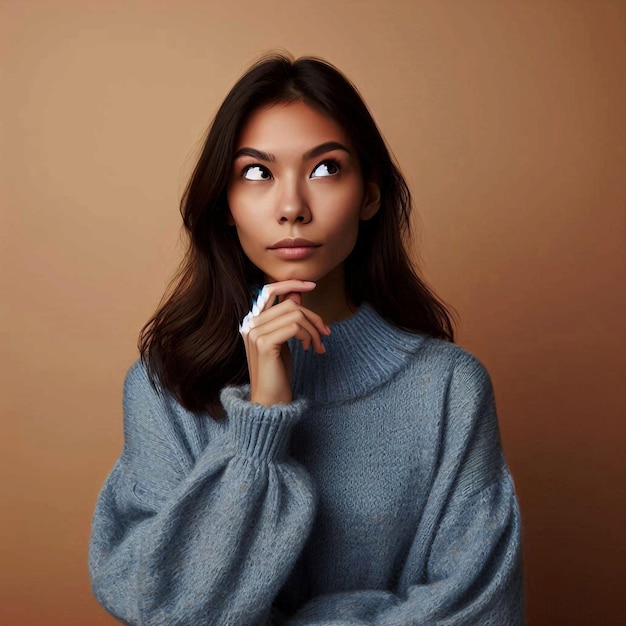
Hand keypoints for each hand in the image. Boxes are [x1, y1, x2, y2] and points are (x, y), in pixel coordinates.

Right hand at [239, 280, 330, 405]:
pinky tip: (309, 349)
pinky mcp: (264, 343)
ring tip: (318, 345)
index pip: (269, 290)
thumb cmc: (277, 372)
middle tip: (325, 333)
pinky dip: (308, 335)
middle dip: (313, 317)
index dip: (291, 283)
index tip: (312, 285)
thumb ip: (287, 317)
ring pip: (295, 314)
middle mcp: (250, 323)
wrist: (270, 401)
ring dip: (313, 329)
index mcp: (253, 321)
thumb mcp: (285, 340)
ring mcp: (255, 332)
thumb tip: (297, 293)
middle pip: (290, 303)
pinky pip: (295, 326)